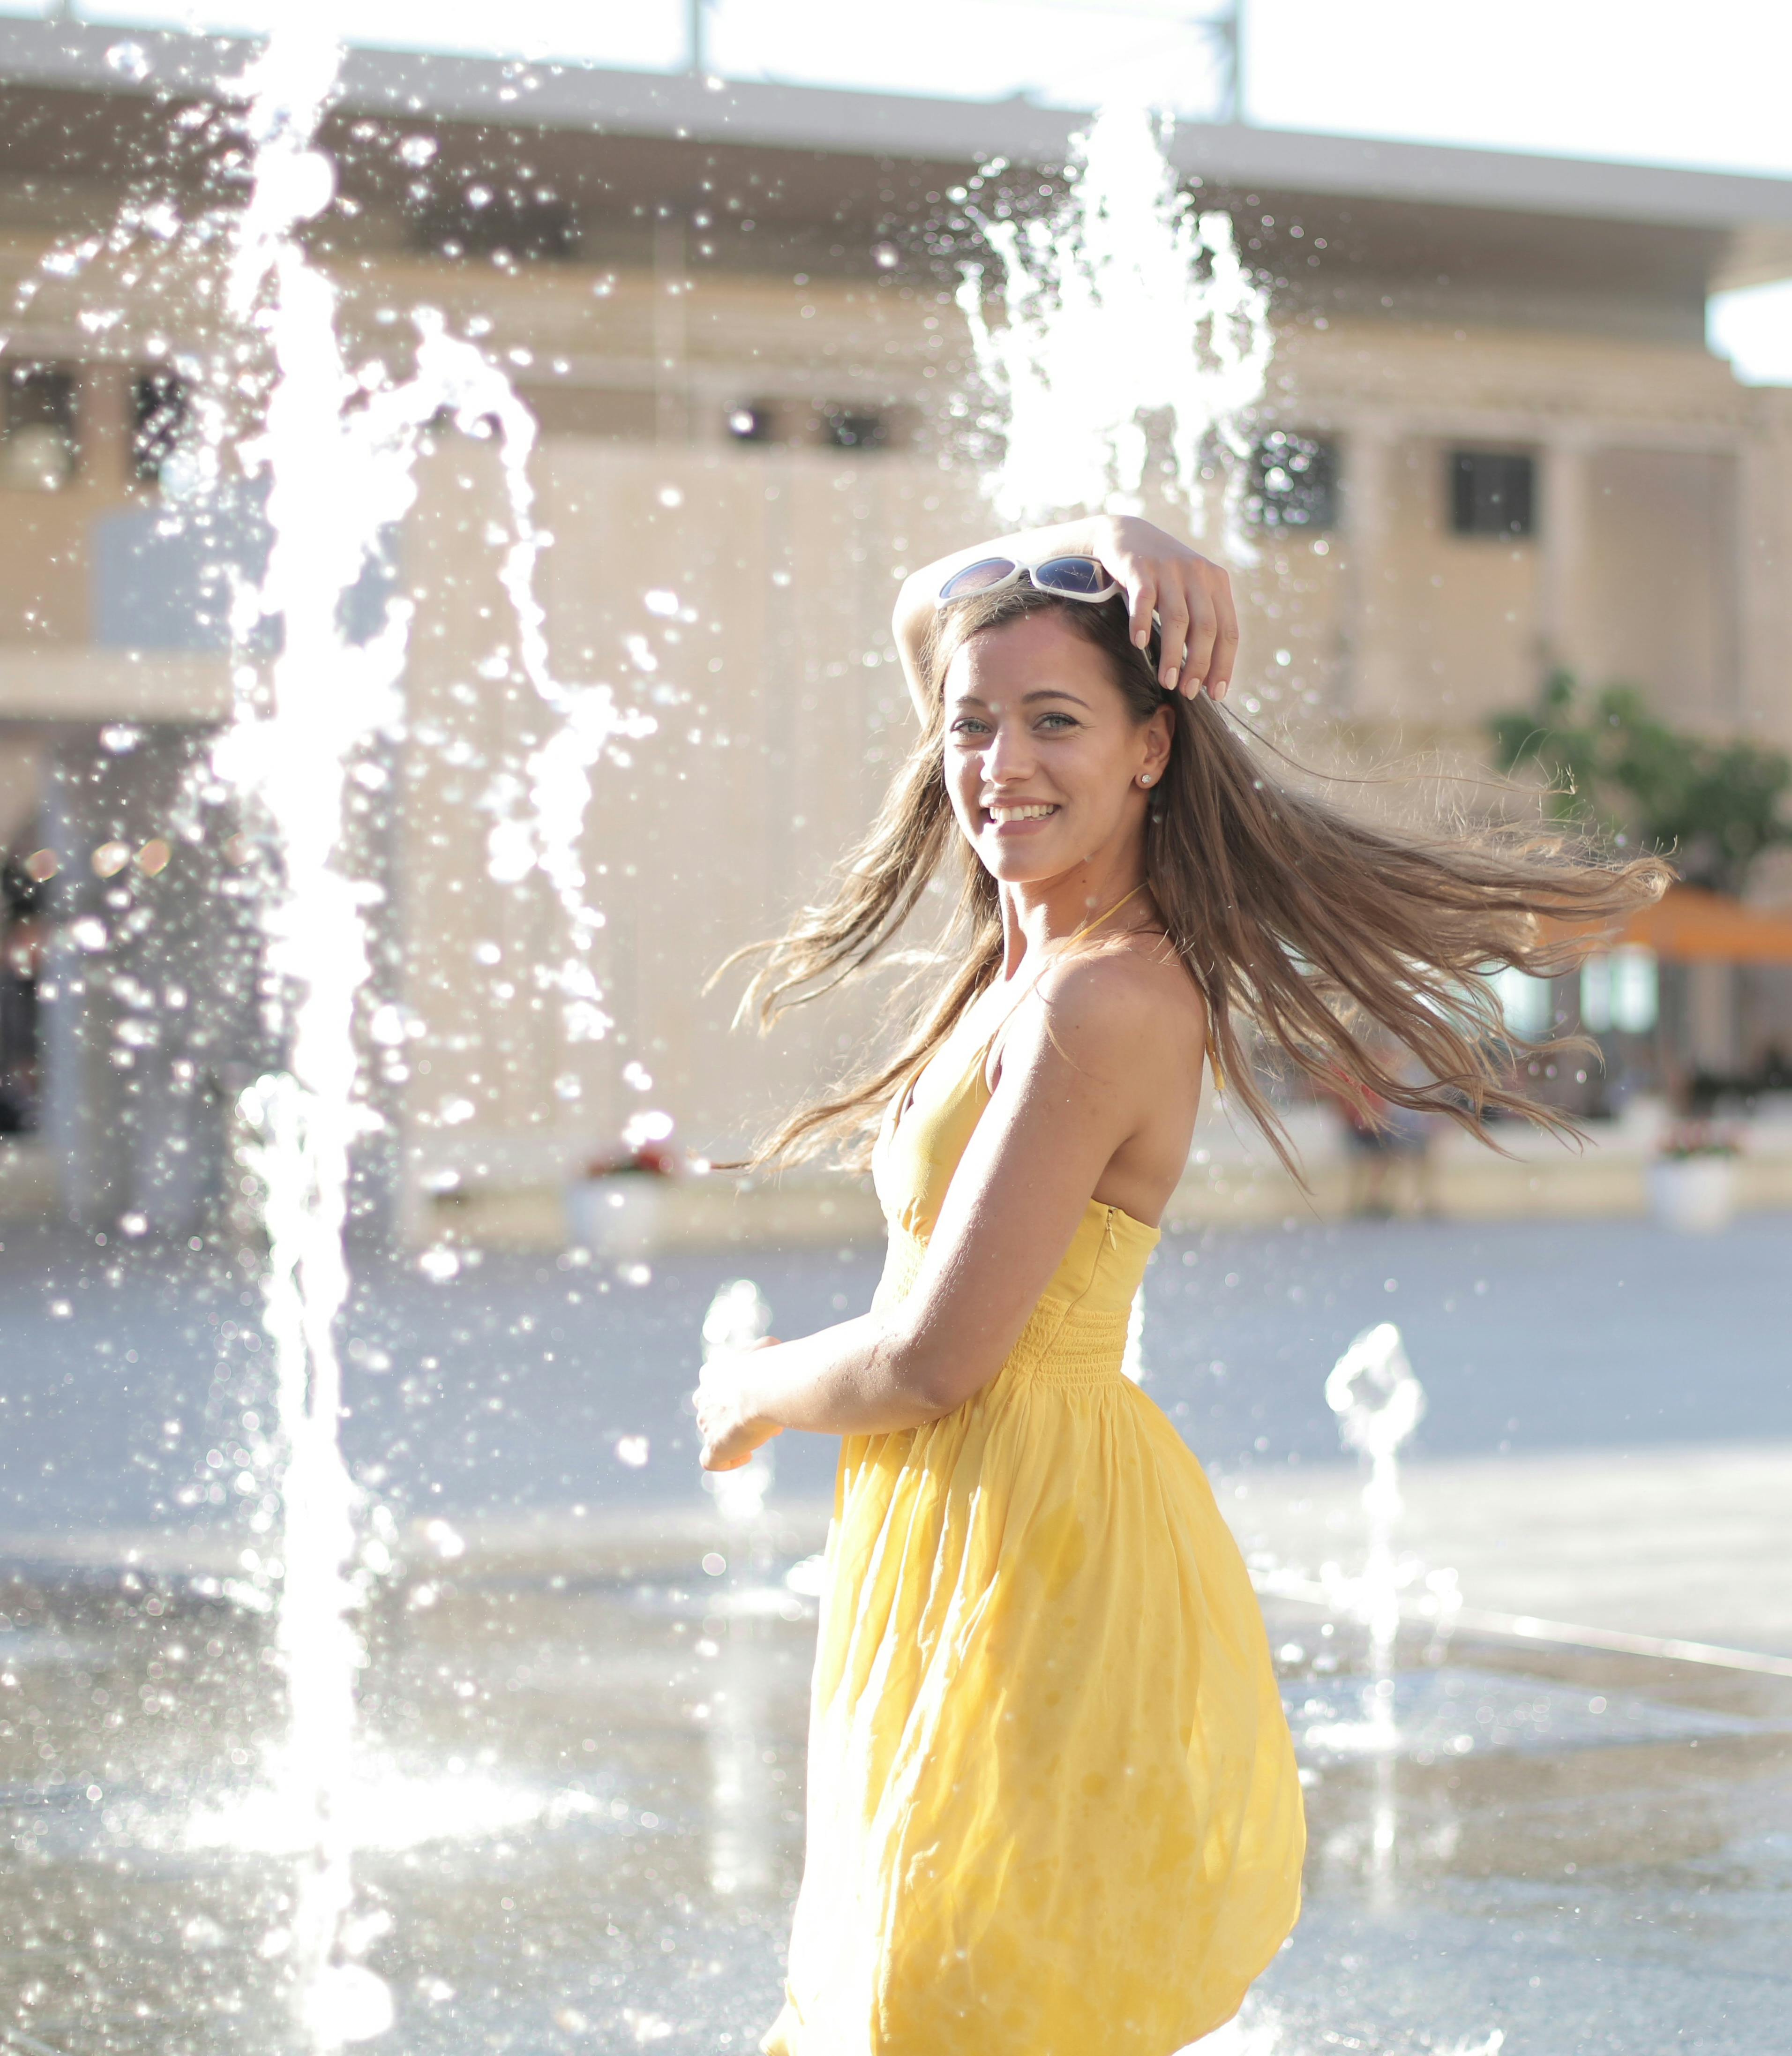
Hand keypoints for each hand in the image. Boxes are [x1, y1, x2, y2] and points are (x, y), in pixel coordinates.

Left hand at [694, 1338, 783, 1471]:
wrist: (765, 1387)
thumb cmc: (770, 1365)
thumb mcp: (766, 1347)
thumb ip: (762, 1353)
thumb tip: (769, 1356)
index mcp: (712, 1374)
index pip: (718, 1384)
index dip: (737, 1392)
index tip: (756, 1396)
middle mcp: (704, 1398)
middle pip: (715, 1410)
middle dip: (735, 1414)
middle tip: (761, 1415)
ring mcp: (706, 1424)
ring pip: (715, 1432)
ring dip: (736, 1434)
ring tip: (763, 1431)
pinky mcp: (715, 1446)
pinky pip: (711, 1460)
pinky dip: (727, 1460)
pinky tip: (745, 1455)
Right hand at [1096, 515, 1237, 699]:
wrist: (1127, 535)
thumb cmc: (1162, 576)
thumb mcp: (1190, 591)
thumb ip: (1202, 621)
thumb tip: (1207, 672)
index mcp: (1217, 583)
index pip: (1228, 631)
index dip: (1224, 664)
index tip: (1215, 693)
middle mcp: (1198, 574)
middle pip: (1206, 628)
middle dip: (1199, 664)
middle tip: (1188, 692)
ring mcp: (1170, 569)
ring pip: (1178, 619)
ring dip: (1174, 654)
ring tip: (1166, 681)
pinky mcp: (1141, 567)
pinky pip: (1144, 600)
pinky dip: (1142, 624)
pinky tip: (1140, 645)